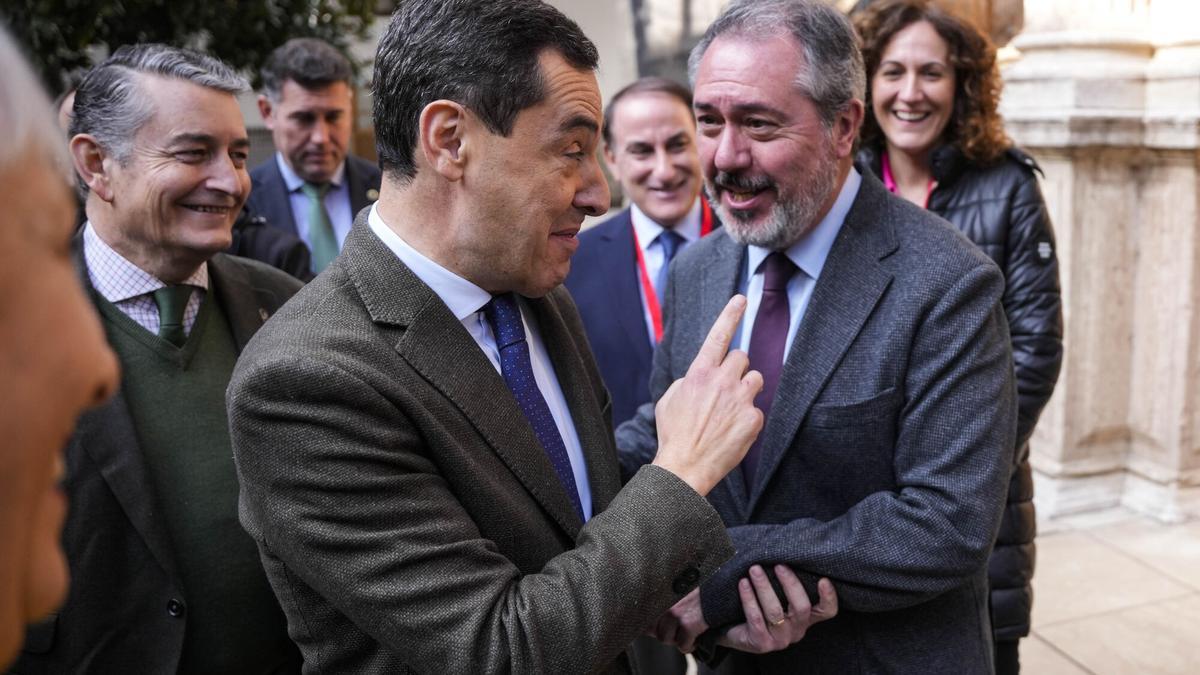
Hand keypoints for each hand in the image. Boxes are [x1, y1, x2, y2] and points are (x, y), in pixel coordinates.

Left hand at [650, 588, 707, 653]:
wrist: (721, 589)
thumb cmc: (701, 591)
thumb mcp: (678, 592)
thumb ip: (664, 605)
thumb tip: (648, 627)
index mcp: (661, 596)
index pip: (646, 619)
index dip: (653, 628)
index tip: (663, 629)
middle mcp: (665, 604)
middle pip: (656, 632)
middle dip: (669, 635)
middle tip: (681, 631)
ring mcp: (676, 614)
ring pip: (666, 639)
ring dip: (678, 640)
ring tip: (688, 634)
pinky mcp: (688, 624)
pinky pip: (682, 645)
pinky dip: (690, 646)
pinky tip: (697, 638)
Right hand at [652, 295, 763, 494]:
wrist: (686, 465)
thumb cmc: (674, 433)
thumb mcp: (670, 399)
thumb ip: (688, 381)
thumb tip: (701, 376)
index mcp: (699, 373)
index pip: (718, 336)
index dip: (730, 314)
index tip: (741, 298)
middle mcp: (722, 381)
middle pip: (742, 357)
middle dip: (736, 369)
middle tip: (726, 387)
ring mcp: (740, 399)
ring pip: (755, 378)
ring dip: (746, 389)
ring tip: (731, 409)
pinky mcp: (753, 418)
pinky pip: (756, 408)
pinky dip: (747, 418)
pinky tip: (732, 431)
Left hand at [718, 565, 837, 653]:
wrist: (735, 632)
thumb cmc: (760, 607)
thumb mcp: (778, 596)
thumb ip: (785, 581)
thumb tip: (784, 548)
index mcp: (806, 618)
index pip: (827, 611)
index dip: (829, 597)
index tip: (823, 579)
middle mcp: (797, 630)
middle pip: (802, 608)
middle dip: (790, 584)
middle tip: (778, 565)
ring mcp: (780, 640)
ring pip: (775, 612)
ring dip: (764, 587)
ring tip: (754, 569)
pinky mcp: (761, 644)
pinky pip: (756, 618)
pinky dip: (749, 599)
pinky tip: (743, 583)